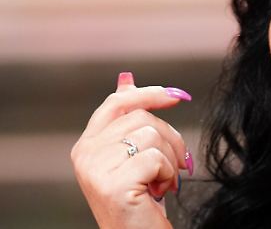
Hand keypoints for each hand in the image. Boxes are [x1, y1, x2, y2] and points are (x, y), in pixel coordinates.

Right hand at [71, 72, 192, 228]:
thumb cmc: (140, 199)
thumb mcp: (133, 155)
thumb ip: (127, 119)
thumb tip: (126, 79)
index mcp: (87, 144)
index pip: (117, 103)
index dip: (149, 94)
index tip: (177, 96)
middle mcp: (85, 154)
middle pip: (142, 117)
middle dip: (170, 138)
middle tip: (174, 164)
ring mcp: (96, 169)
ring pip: (152, 135)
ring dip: (170, 160)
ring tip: (161, 182)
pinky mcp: (113, 183)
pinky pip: (156, 157)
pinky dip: (168, 174)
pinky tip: (159, 191)